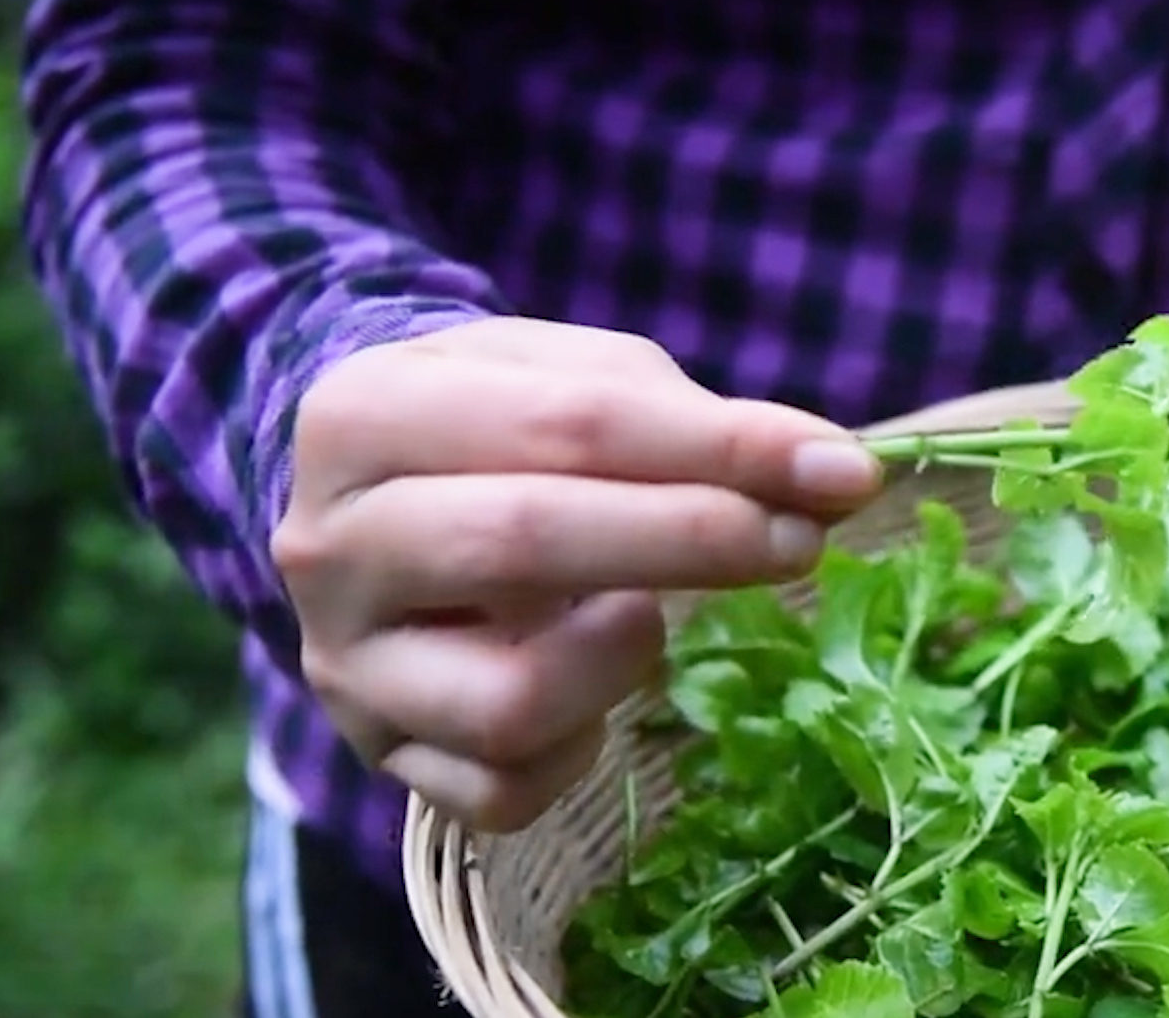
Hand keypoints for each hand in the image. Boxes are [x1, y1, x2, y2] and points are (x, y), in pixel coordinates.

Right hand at [270, 317, 883, 830]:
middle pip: (523, 544)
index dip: (719, 451)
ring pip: (508, 701)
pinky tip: (591, 686)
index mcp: (366, 414)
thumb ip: (693, 419)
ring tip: (647, 614)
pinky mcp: (379, 757)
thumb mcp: (576, 377)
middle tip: (802, 540)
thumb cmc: (502, 427)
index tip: (839, 471)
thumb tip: (830, 477)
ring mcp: (346, 665)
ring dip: (624, 658)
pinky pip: (504, 790)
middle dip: (693, 541)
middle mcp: (329, 545)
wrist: (376, 498)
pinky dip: (581, 746)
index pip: (567, 425)